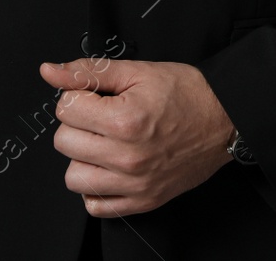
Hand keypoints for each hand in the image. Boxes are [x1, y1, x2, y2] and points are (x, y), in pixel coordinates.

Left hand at [38, 58, 232, 217]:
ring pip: (73, 176)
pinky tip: (110, 167)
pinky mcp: (143, 200)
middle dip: (78, 123)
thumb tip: (50, 71)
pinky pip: (95, 206)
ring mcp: (135, 183)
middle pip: (63, 142)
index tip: (97, 96)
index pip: (65, 109)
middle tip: (103, 116)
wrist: (225, 118)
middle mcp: (128, 156)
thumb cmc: (187, 93)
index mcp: (125, 120)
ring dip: (83, 157)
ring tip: (105, 142)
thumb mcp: (139, 71)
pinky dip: (96, 188)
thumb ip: (90, 72)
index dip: (79, 96)